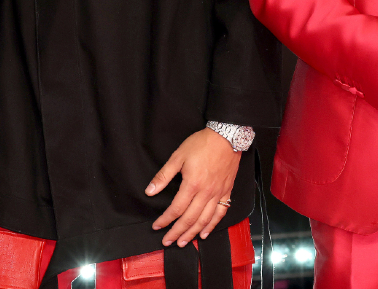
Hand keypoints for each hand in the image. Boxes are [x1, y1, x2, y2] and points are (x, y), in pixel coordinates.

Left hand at [147, 128, 241, 246]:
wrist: (227, 136)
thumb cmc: (202, 144)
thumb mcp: (178, 156)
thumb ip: (163, 175)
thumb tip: (150, 190)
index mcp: (192, 184)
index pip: (176, 209)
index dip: (165, 220)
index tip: (157, 226)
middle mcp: (206, 193)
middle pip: (189, 219)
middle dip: (177, 232)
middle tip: (167, 242)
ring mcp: (218, 193)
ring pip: (204, 220)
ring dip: (192, 233)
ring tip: (183, 242)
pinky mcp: (226, 191)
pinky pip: (220, 213)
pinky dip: (212, 225)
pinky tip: (205, 232)